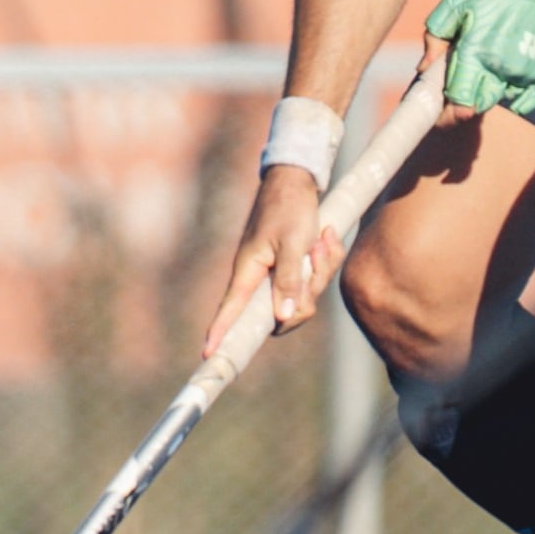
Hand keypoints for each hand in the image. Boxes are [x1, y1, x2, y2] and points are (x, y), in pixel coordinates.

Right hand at [201, 163, 330, 357]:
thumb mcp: (293, 244)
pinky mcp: (292, 268)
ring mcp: (277, 273)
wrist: (298, 179)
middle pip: (284, 312)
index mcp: (250, 270)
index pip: (230, 308)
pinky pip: (314, 280)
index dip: (220, 332)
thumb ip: (289, 281)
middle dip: (310, 292)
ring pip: (304, 296)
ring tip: (323, 237)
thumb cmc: (290, 207)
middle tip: (316, 256)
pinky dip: (325, 260)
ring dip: (321, 269)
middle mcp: (260, 277)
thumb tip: (282, 318)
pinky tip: (326, 236)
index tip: (208, 353)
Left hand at [423, 0, 534, 119]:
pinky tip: (501, 85)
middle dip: (460, 104)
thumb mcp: (455, 4)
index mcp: (475, 53)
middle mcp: (499, 69)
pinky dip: (512, 100)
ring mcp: (522, 74)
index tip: (437, 108)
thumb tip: (423, 68)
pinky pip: (524, 102)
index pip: (458, 100)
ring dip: (483, 96)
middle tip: (452, 94)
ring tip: (478, 77)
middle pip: (476, 105)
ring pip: (496, 101)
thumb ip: (435, 37)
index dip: (445, 111)